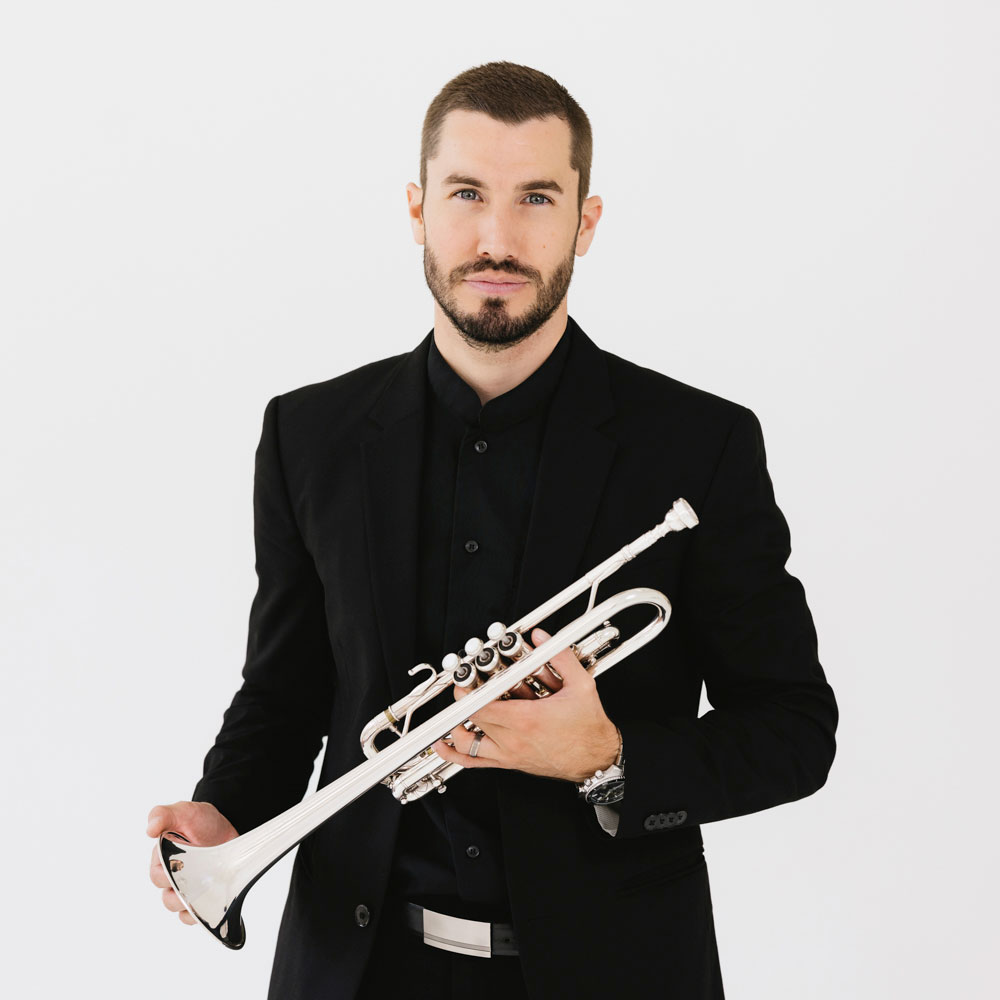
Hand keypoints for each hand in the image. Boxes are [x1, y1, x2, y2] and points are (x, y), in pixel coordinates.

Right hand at [147, 801, 237, 925]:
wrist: (227, 827)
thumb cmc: (202, 820)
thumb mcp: (184, 812)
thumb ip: (163, 815)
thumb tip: (150, 829)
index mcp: (163, 859)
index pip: (157, 876)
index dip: (166, 875)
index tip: (180, 865)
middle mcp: (173, 877)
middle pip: (168, 897)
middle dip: (180, 894)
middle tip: (196, 883)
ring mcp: (188, 888)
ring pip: (179, 908)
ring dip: (189, 906)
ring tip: (205, 894)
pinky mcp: (203, 897)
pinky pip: (192, 916)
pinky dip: (197, 916)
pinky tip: (208, 908)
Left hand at [433, 628, 619, 782]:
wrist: (596, 760)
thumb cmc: (589, 727)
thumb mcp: (582, 685)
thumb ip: (560, 657)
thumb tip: (541, 637)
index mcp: (526, 720)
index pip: (482, 705)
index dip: (467, 692)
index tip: (465, 679)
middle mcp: (513, 740)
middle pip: (472, 719)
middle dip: (463, 701)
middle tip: (464, 685)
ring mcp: (509, 754)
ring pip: (467, 744)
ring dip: (454, 726)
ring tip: (452, 711)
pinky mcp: (510, 763)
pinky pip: (475, 763)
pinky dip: (455, 754)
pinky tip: (444, 745)